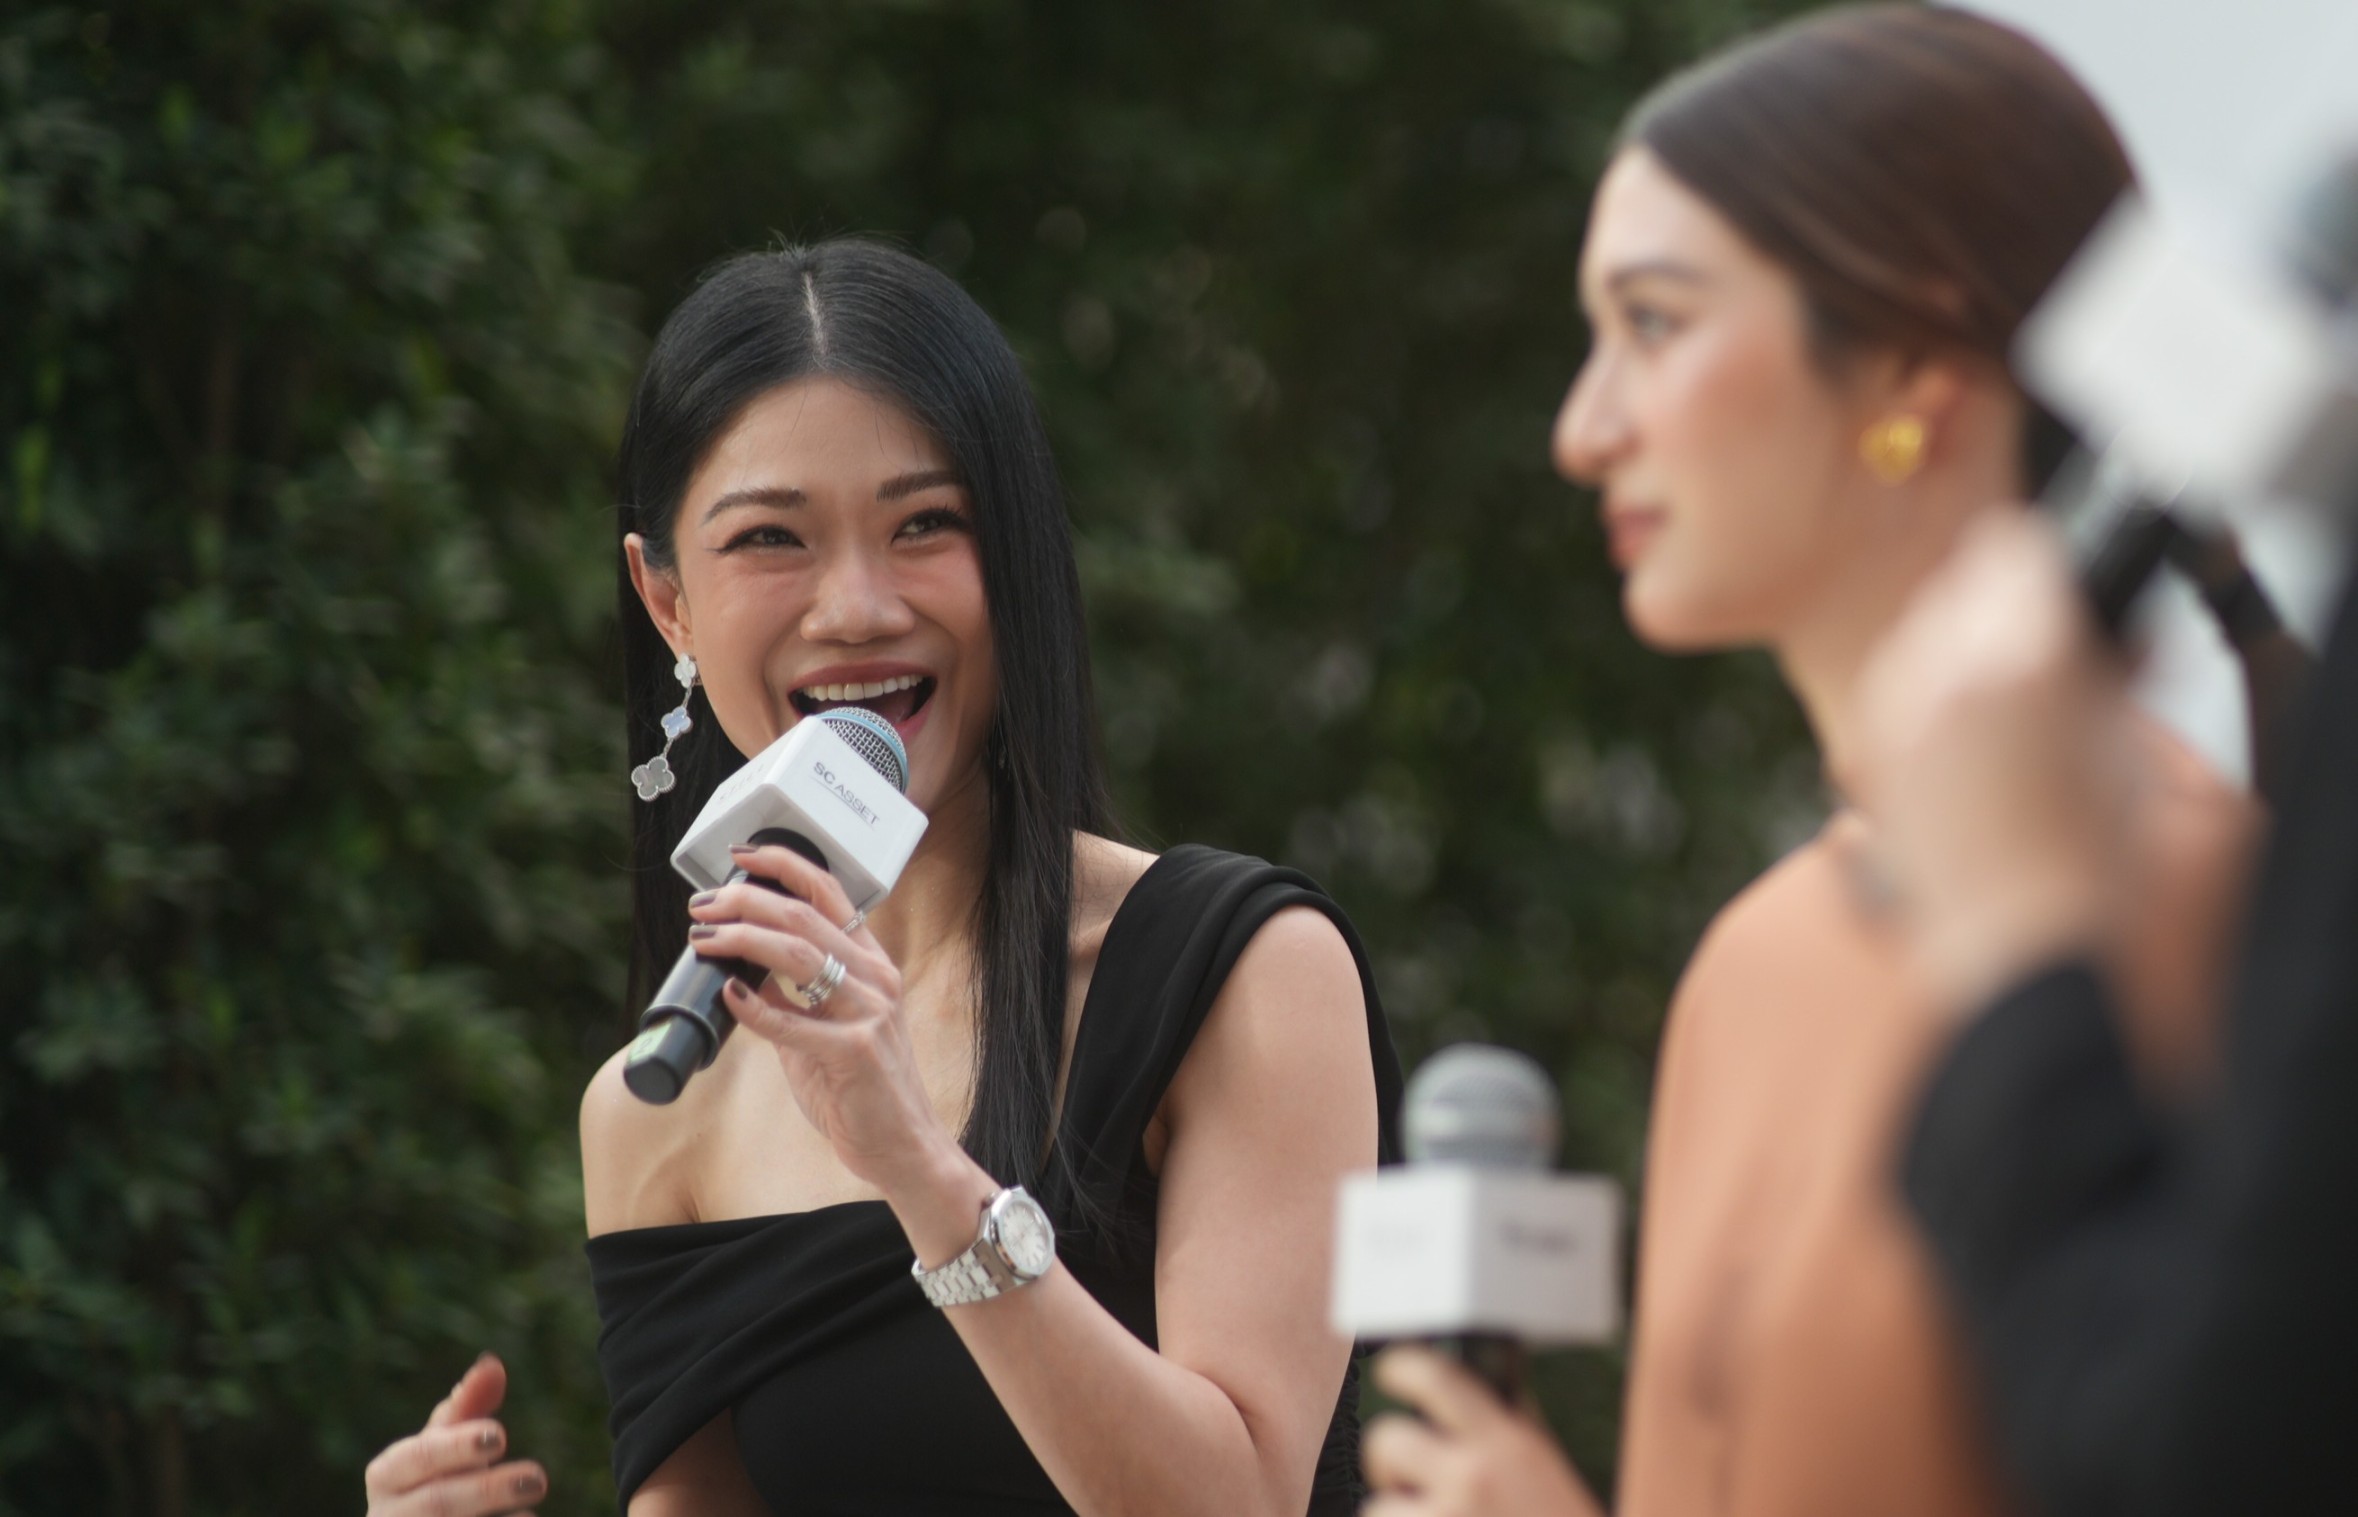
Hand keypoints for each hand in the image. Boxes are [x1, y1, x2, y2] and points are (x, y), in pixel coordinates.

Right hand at [363, 1352, 546, 1515]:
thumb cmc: (436, 1483)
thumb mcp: (447, 1448)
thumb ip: (468, 1410)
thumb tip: (492, 1363)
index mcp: (387, 1476)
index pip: (416, 1456)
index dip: (455, 1446)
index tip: (499, 1435)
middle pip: (436, 1503)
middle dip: (488, 1489)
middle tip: (538, 1477)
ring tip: (531, 1512)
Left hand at [686, 844, 954, 1193]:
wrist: (901, 1145)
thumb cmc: (863, 1089)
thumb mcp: (830, 1029)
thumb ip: (794, 999)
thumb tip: (742, 972)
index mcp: (872, 964)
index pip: (830, 892)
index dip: (783, 864)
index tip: (741, 856)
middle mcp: (876, 978)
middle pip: (803, 915)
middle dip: (745, 901)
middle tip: (703, 906)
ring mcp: (870, 1013)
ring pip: (797, 953)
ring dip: (741, 938)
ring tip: (705, 938)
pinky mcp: (855, 1052)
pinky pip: (791, 1020)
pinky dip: (753, 1005)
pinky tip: (727, 993)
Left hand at [1362, 1348, 1602, 1516]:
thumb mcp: (1545, 1470)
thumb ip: (1504, 1430)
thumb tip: (1457, 1394)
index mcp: (1508, 1442)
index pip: (1435, 1378)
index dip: (1401, 1367)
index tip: (1390, 1374)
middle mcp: (1474, 1476)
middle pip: (1386, 1440)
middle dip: (1390, 1463)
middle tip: (1408, 1481)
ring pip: (1378, 1506)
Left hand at [1855, 511, 2136, 1011]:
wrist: (2019, 946)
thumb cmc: (2092, 861)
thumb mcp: (2125, 742)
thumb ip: (2102, 671)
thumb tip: (2097, 638)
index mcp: (2025, 658)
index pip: (2016, 551)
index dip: (2041, 566)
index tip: (2054, 580)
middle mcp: (1945, 675)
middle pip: (1961, 586)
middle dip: (2001, 607)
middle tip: (2044, 645)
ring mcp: (1895, 714)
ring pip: (1921, 635)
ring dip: (1958, 649)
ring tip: (2007, 699)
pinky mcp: (1867, 753)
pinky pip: (1896, 689)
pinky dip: (1925, 696)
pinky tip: (1963, 738)